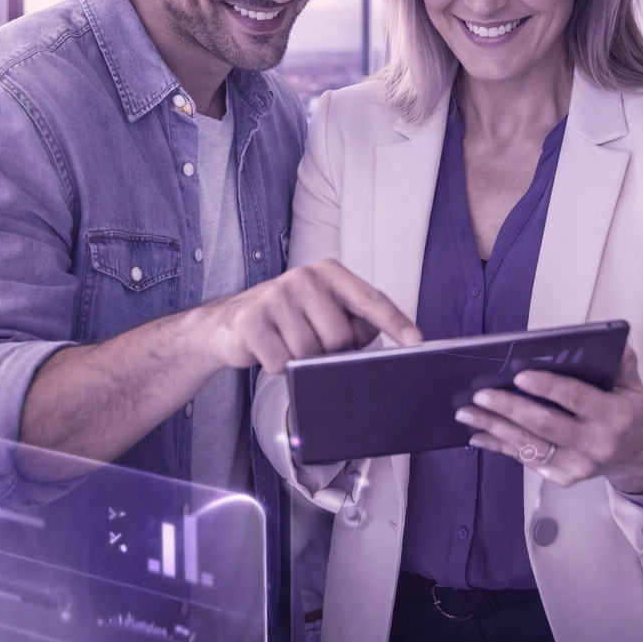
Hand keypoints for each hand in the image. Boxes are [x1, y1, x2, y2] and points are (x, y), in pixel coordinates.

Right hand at [203, 258, 421, 373]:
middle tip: (311, 345)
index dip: (396, 322)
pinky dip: (279, 368)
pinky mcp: (252, 321)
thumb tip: (383, 346)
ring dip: (302, 362)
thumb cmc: (287, 320)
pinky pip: (283, 363)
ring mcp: (276, 296)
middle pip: (341, 337)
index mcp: (329, 273)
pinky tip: (269, 352)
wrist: (226, 324)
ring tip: (287, 345)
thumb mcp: (322, 312)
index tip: (416, 341)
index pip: (371, 299)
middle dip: (331, 353)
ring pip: (311, 353)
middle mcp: (304, 277)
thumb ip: (353, 323)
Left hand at [454, 346, 642, 491]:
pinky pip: (526, 460)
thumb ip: (623, 363)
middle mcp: (595, 445)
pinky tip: (477, 434)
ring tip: (467, 412)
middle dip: (510, 408)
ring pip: (530, 446)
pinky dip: (499, 446)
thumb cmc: (626, 411)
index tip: (519, 375)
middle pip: (546, 425)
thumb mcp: (632, 385)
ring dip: (495, 428)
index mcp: (614, 416)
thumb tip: (613, 340)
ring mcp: (578, 467)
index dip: (548, 387)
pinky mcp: (563, 478)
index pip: (577, 398)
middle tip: (480, 393)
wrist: (635, 455)